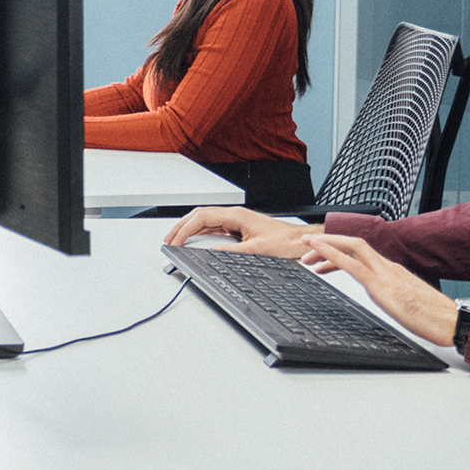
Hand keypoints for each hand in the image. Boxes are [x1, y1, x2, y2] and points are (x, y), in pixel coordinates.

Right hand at [164, 205, 314, 257]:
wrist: (301, 242)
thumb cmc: (285, 243)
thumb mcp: (256, 251)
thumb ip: (231, 252)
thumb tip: (210, 254)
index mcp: (237, 215)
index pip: (202, 218)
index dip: (185, 230)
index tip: (175, 242)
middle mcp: (235, 215)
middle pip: (200, 216)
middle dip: (181, 227)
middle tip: (168, 240)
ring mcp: (236, 221)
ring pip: (206, 221)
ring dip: (189, 230)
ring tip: (176, 240)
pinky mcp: (239, 228)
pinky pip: (214, 228)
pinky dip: (201, 234)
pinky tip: (195, 242)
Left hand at [300, 234, 459, 346]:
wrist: (452, 322)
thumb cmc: (433, 317)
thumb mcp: (406, 303)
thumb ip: (393, 295)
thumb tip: (385, 298)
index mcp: (393, 271)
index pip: (361, 253)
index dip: (339, 250)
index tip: (320, 256)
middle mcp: (388, 267)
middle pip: (353, 244)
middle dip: (328, 243)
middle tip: (306, 249)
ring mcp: (386, 274)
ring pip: (351, 248)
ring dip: (326, 245)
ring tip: (305, 251)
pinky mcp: (383, 285)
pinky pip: (353, 265)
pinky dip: (333, 255)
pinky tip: (319, 254)